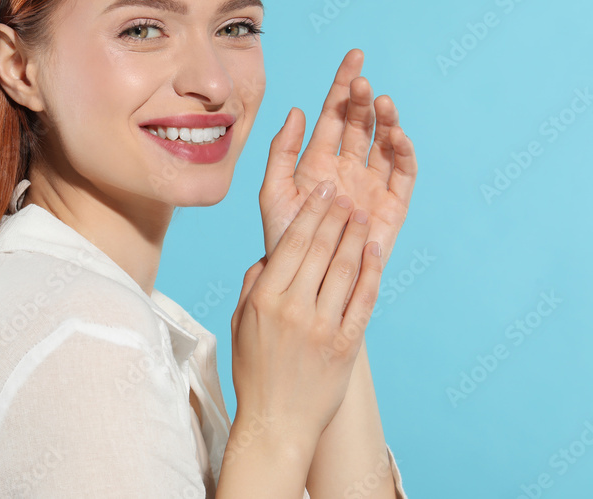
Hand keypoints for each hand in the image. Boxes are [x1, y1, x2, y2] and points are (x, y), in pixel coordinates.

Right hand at [230, 180, 382, 446]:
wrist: (277, 422)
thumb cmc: (254, 371)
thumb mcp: (239, 323)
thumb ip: (253, 284)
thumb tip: (270, 254)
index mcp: (264, 299)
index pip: (292, 244)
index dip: (311, 213)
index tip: (322, 192)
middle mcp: (293, 308)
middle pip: (321, 250)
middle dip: (336, 217)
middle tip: (346, 194)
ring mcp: (322, 327)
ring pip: (345, 269)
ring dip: (356, 237)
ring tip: (362, 215)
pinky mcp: (346, 345)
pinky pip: (363, 300)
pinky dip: (371, 273)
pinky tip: (375, 252)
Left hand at [259, 49, 415, 267]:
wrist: (303, 280)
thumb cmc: (283, 239)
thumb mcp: (273, 192)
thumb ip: (282, 152)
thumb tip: (297, 110)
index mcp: (318, 159)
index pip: (334, 113)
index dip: (344, 85)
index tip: (354, 57)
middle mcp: (348, 167)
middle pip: (361, 124)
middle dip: (363, 100)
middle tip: (363, 84)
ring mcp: (371, 185)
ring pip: (384, 143)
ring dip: (386, 121)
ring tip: (382, 104)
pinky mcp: (392, 206)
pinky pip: (403, 175)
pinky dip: (404, 154)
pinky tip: (398, 137)